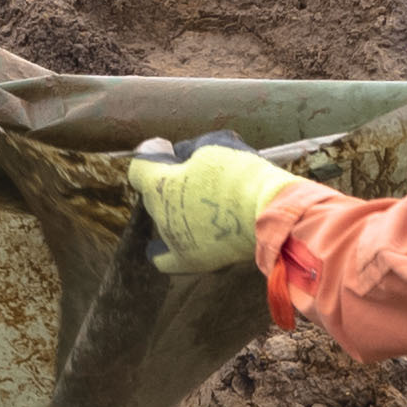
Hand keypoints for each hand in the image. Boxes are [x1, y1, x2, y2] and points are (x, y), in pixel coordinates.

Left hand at [128, 137, 297, 275]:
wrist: (267, 211)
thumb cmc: (242, 175)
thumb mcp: (213, 146)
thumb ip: (188, 151)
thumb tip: (179, 155)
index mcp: (160, 184)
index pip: (139, 167)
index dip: (153, 155)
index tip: (167, 150)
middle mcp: (159, 214)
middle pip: (152, 195)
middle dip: (169, 182)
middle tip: (198, 177)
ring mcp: (173, 239)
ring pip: (163, 221)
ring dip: (176, 210)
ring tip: (204, 206)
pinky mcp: (190, 260)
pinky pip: (165, 260)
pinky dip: (165, 251)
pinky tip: (169, 245)